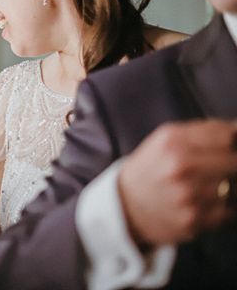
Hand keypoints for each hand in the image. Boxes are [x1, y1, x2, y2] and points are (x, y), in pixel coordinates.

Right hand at [118, 119, 236, 246]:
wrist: (125, 205)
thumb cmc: (151, 168)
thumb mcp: (166, 138)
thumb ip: (203, 130)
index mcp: (173, 142)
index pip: (226, 136)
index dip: (230, 141)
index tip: (227, 147)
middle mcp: (180, 167)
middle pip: (235, 162)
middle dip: (230, 164)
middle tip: (219, 167)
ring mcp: (188, 196)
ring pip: (235, 188)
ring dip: (228, 186)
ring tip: (205, 186)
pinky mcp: (194, 221)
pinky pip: (228, 211)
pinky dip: (221, 207)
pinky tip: (202, 203)